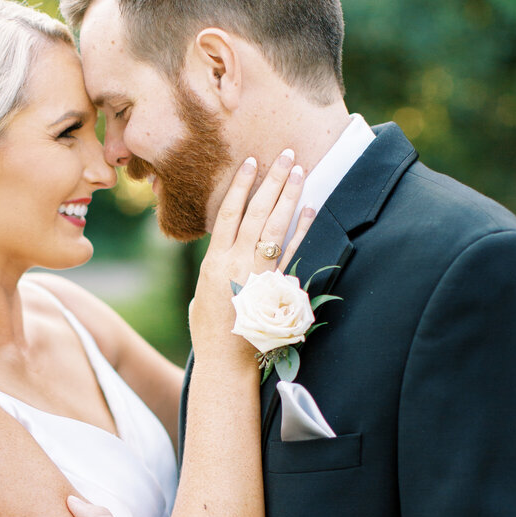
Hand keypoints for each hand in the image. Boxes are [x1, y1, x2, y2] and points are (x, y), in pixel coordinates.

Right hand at [189, 149, 314, 366]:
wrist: (224, 361)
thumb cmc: (210, 331)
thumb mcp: (204, 293)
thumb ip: (217, 267)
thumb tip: (226, 250)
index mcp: (214, 262)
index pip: (229, 213)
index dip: (241, 185)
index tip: (252, 162)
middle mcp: (236, 263)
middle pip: (256, 212)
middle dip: (272, 181)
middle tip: (286, 154)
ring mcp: (258, 275)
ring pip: (275, 227)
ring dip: (289, 197)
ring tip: (300, 171)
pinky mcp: (276, 289)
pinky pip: (293, 253)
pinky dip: (303, 230)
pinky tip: (312, 209)